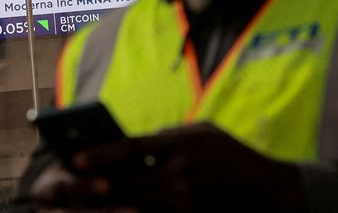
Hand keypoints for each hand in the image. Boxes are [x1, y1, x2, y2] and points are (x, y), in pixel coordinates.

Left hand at [31, 123, 304, 211]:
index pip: (130, 149)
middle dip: (95, 188)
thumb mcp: (202, 132)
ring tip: (86, 204)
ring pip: (135, 207)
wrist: (269, 188)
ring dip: (109, 207)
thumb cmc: (231, 153)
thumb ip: (167, 137)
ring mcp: (186, 200)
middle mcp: (181, 173)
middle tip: (69, 188)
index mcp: (180, 143)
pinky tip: (120, 212)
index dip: (99, 155)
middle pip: (126, 184)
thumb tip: (134, 144)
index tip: (74, 157)